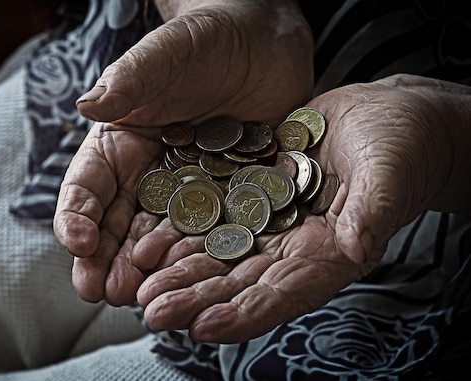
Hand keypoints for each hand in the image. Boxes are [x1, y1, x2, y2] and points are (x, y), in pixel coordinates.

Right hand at [54, 0, 313, 303]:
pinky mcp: (225, 200)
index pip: (87, 186)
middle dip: (105, 258)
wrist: (262, 43)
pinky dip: (196, 258)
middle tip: (98, 289)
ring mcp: (186, 192)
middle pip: (117, 223)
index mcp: (119, 144)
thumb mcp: (163, 56)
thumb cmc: (203, 42)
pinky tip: (189, 280)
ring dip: (145, 269)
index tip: (78, 242)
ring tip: (136, 296)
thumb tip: (88, 104)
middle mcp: (146, 175)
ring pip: (158, 238)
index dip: (76, 215)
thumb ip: (129, 81)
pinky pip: (208, 233)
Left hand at [134, 74, 470, 342]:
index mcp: (329, 254)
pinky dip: (181, 230)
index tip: (204, 326)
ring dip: (179, 271)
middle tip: (152, 310)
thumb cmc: (403, 145)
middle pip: (240, 281)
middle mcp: (293, 246)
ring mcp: (270, 222)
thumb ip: (373, 211)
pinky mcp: (252, 194)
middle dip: (196, 298)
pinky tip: (150, 241)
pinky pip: (212, 216)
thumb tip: (356, 246)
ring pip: (218, 253)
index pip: (284, 293)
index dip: (245, 313)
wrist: (386, 118)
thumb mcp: (390, 173)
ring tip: (140, 284)